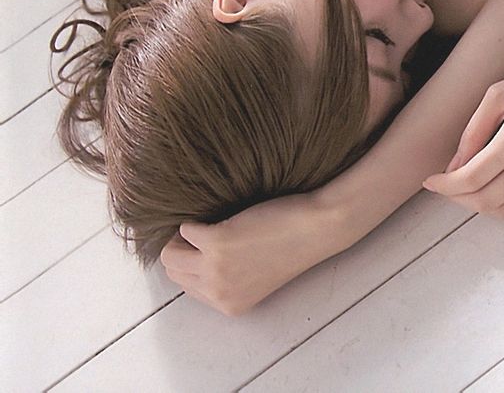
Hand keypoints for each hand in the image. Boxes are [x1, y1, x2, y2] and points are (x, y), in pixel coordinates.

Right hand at [159, 189, 347, 316]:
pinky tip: (219, 214)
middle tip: (201, 232)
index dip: (191, 265)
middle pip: (174, 272)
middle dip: (182, 250)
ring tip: (207, 223)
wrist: (316, 229)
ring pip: (171, 254)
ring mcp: (216, 268)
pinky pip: (186, 229)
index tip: (199, 248)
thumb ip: (227, 278)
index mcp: (229, 305)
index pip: (187, 289)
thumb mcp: (256, 275)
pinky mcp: (217, 241)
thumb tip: (195, 258)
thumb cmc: (292, 245)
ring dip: (183, 236)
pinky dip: (196, 219)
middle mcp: (219, 292)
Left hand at [421, 56, 503, 216]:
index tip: (430, 182)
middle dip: (458, 199)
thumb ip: (473, 131)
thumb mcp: (499, 94)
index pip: (471, 178)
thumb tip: (454, 169)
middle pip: (486, 200)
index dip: (446, 186)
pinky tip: (496, 182)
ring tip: (466, 188)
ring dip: (481, 204)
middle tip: (445, 188)